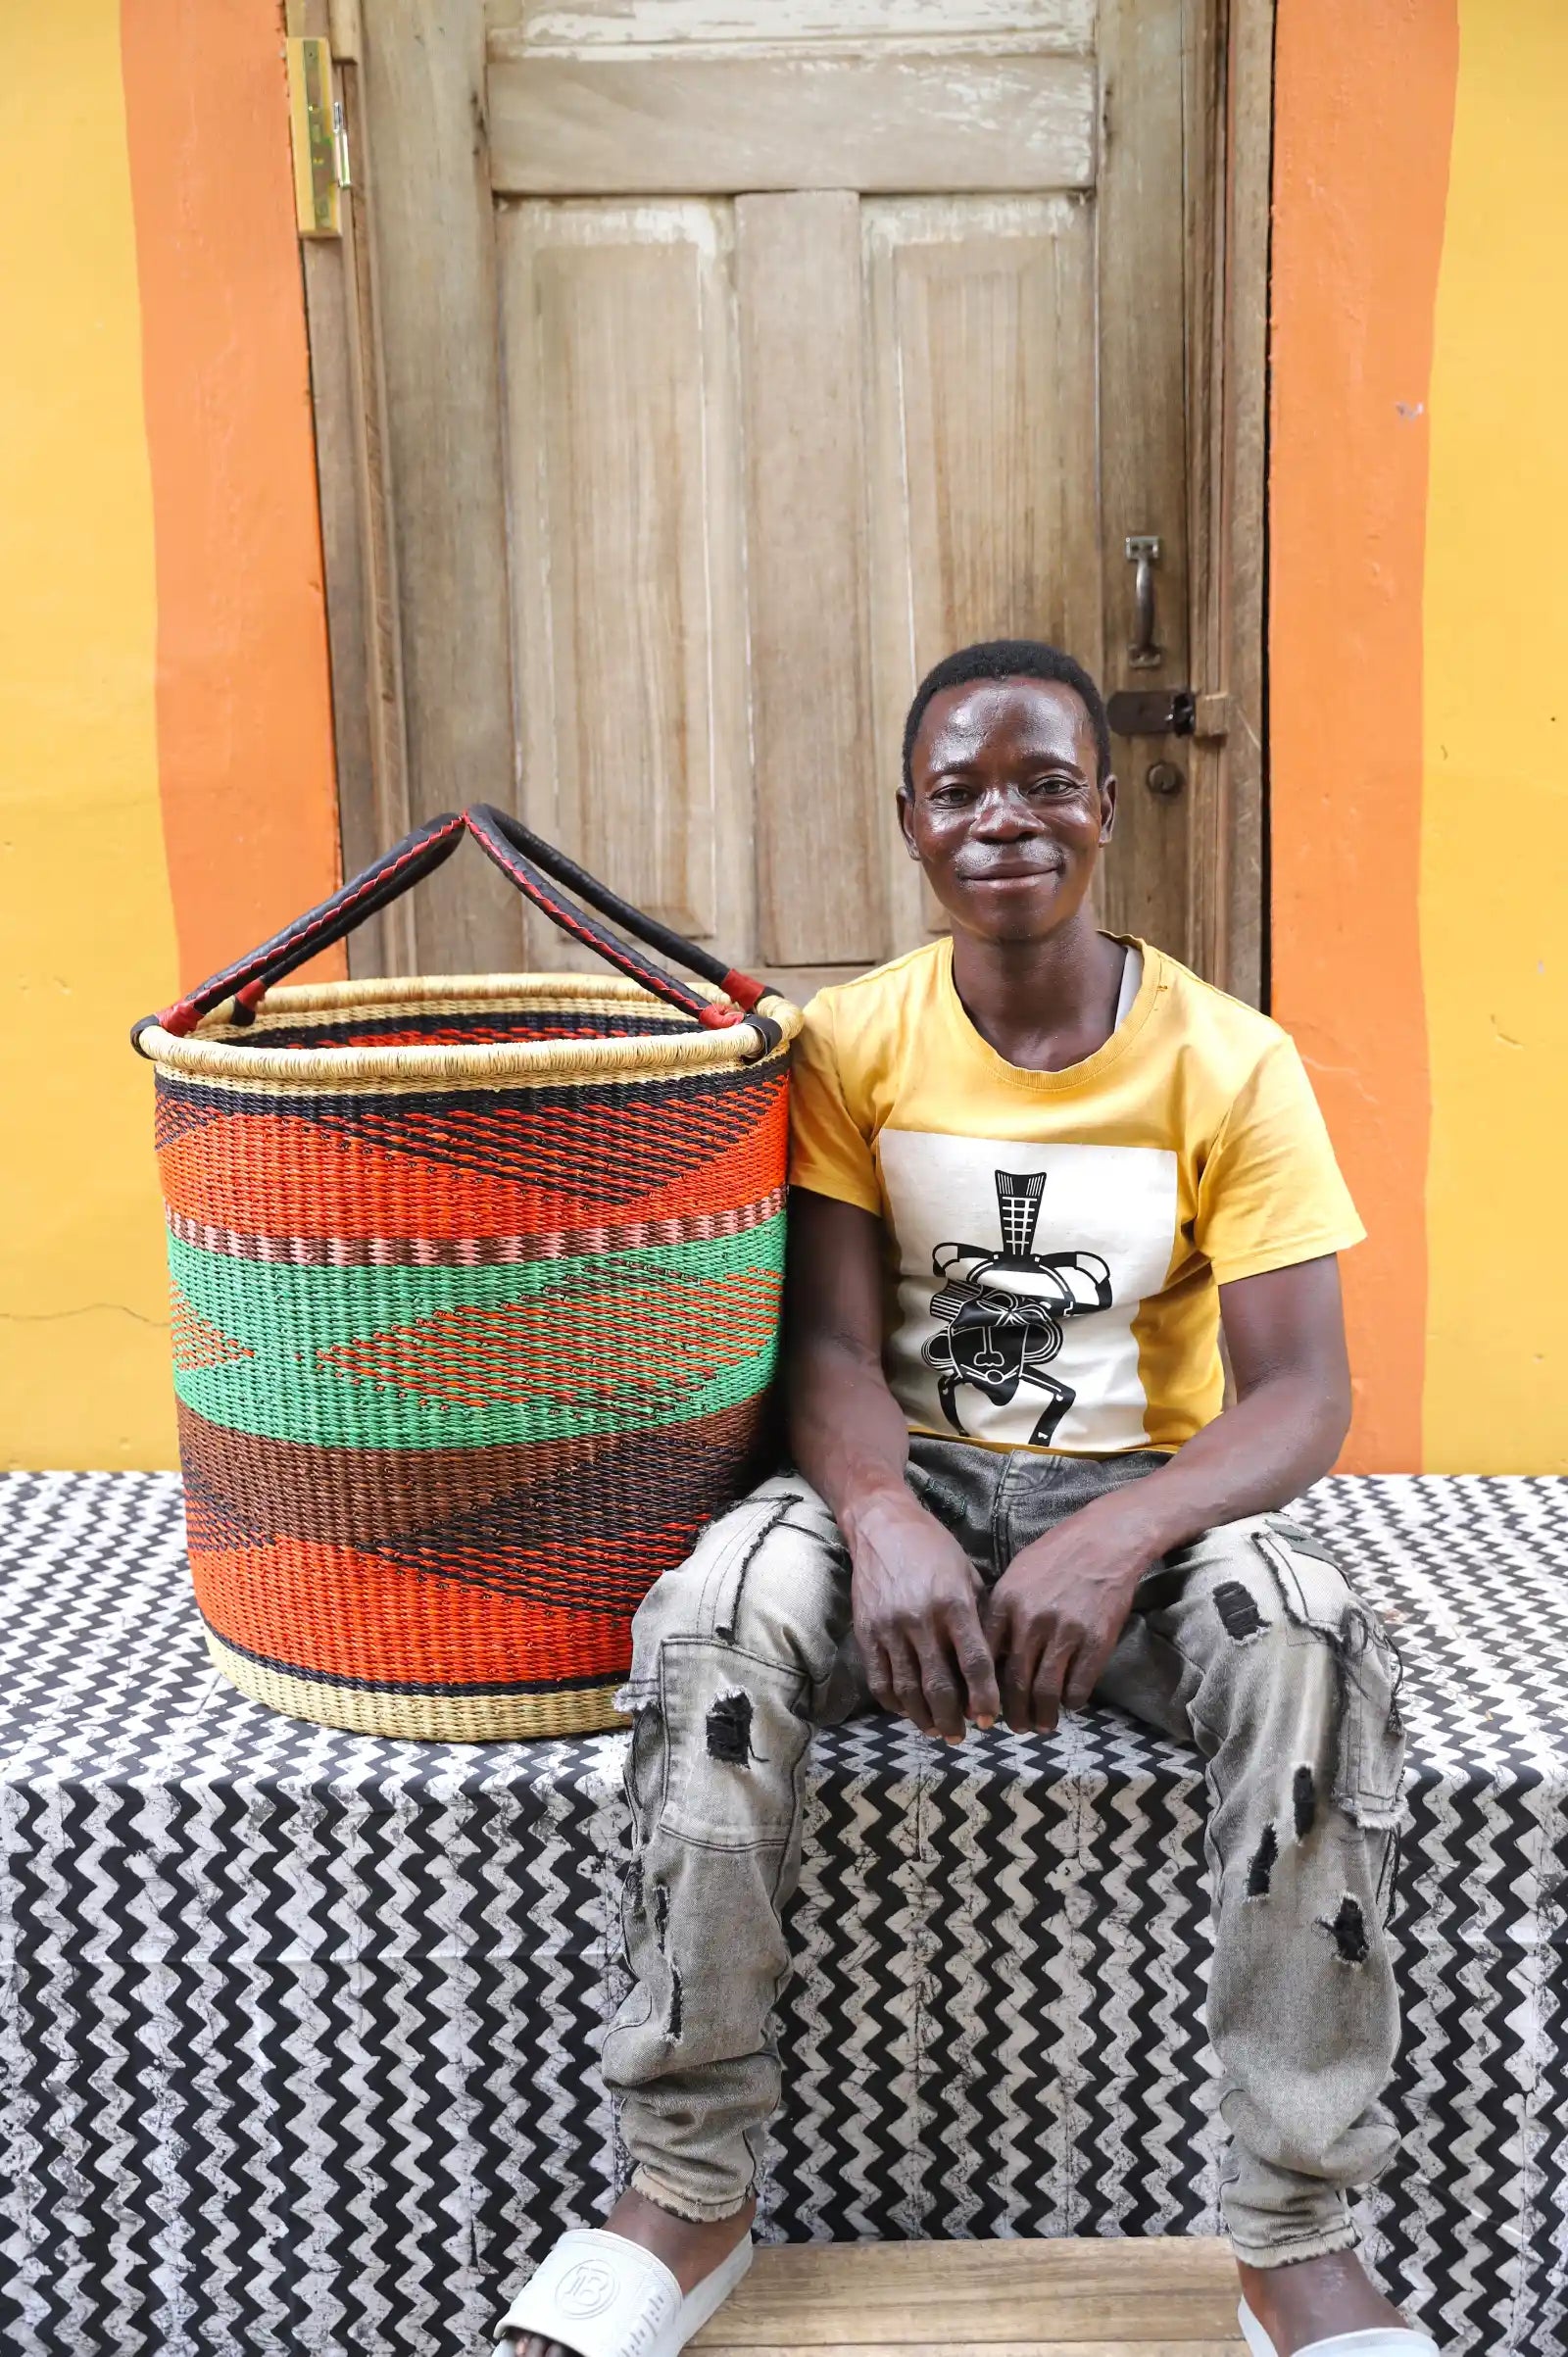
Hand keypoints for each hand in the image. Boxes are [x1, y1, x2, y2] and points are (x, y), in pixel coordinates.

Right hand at [844, 1490, 1000, 1743]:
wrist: (882, 1527)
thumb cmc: (935, 1549)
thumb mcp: (969, 1575)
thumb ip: (981, 1618)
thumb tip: (996, 1665)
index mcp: (953, 1603)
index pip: (974, 1663)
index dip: (984, 1697)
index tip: (991, 1719)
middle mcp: (920, 1619)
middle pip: (939, 1686)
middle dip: (953, 1719)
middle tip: (962, 1734)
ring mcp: (889, 1627)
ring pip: (907, 1690)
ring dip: (923, 1718)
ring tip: (936, 1730)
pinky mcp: (865, 1632)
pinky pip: (879, 1679)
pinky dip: (894, 1702)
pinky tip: (908, 1710)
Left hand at [984, 1496, 1159, 1733]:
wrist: (1105, 1540)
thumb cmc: (1055, 1556)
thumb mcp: (1015, 1575)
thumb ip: (999, 1612)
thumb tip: (985, 1655)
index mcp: (1005, 1603)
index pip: (985, 1660)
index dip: (981, 1691)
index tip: (982, 1708)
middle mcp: (1031, 1621)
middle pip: (1014, 1684)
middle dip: (1012, 1714)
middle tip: (1014, 1726)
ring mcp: (1065, 1632)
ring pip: (1045, 1692)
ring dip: (1041, 1716)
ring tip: (1041, 1724)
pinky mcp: (1096, 1641)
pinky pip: (1078, 1687)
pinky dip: (1071, 1702)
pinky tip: (1069, 1703)